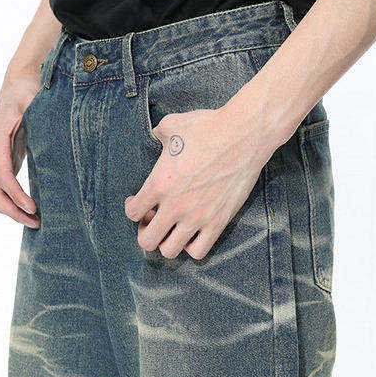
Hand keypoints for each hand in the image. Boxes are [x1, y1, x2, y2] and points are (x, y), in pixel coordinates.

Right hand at [0, 68, 40, 227]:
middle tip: (37, 222)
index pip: (3, 175)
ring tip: (34, 221)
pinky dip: (9, 203)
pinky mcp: (2, 163)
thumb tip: (48, 128)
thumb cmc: (28, 90)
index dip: (16, 194)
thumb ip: (36, 111)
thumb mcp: (33, 98)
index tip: (33, 208)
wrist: (17, 84)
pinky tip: (28, 209)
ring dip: (9, 211)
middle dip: (13, 211)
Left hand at [124, 107, 268, 259]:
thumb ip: (157, 134)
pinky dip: (191, 246)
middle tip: (152, 219)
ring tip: (172, 228)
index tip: (137, 202)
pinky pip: (198, 251)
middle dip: (145, 232)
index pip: (132, 213)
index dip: (132, 208)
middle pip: (147, 241)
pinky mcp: (218, 222)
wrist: (243, 136)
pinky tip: (193, 233)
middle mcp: (175, 206)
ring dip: (166, 242)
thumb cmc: (208, 128)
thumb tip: (155, 135)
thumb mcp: (172, 124)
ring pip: (169, 251)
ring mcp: (197, 217)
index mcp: (159, 183)